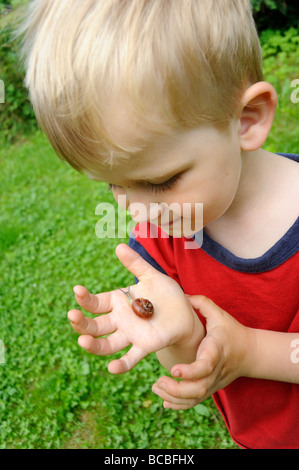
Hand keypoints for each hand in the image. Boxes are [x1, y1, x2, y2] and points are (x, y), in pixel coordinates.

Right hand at [67, 244, 199, 373]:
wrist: (186, 313)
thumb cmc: (167, 294)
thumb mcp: (152, 276)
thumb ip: (136, 264)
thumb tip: (118, 246)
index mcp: (118, 302)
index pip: (95, 302)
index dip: (85, 298)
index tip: (77, 290)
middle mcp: (120, 320)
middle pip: (95, 325)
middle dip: (81, 322)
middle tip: (72, 315)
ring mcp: (131, 335)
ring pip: (106, 344)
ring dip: (93, 345)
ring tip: (82, 341)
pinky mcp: (145, 346)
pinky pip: (131, 358)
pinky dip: (121, 365)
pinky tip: (112, 368)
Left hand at [152, 295, 251, 408]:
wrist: (250, 353)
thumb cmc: (232, 331)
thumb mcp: (220, 315)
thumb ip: (202, 304)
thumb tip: (182, 295)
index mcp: (215, 351)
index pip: (205, 366)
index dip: (189, 371)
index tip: (173, 370)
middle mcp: (215, 370)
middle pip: (198, 388)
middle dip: (176, 389)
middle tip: (158, 381)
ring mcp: (213, 382)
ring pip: (195, 398)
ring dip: (174, 398)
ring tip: (156, 387)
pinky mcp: (211, 388)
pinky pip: (195, 402)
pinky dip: (180, 405)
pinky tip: (165, 401)